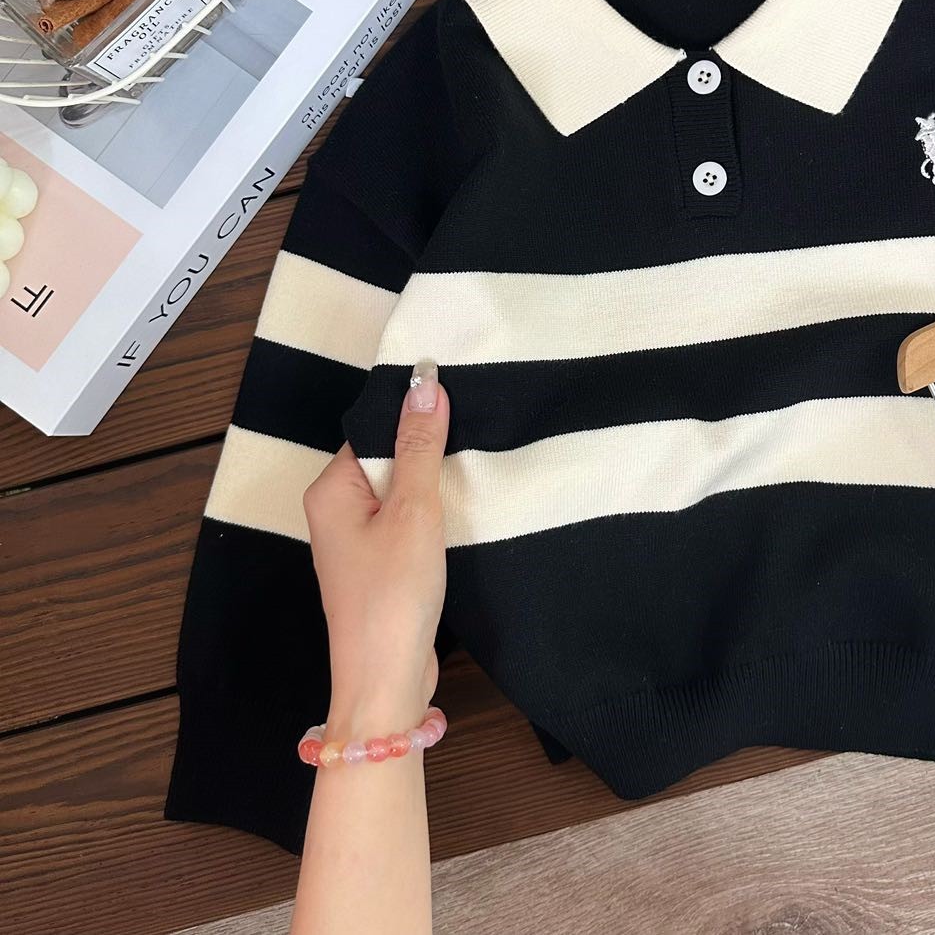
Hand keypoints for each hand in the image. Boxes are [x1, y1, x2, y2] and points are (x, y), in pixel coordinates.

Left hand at [303, 365, 448, 740]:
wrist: (386, 680)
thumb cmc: (394, 593)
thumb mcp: (414, 510)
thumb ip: (420, 446)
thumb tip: (425, 381)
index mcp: (331, 489)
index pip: (376, 431)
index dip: (415, 421)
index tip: (461, 409)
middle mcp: (335, 511)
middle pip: (388, 460)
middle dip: (427, 455)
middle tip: (475, 442)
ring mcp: (355, 543)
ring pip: (400, 494)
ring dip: (432, 490)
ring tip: (473, 477)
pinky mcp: (377, 568)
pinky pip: (405, 524)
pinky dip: (431, 519)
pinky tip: (460, 519)